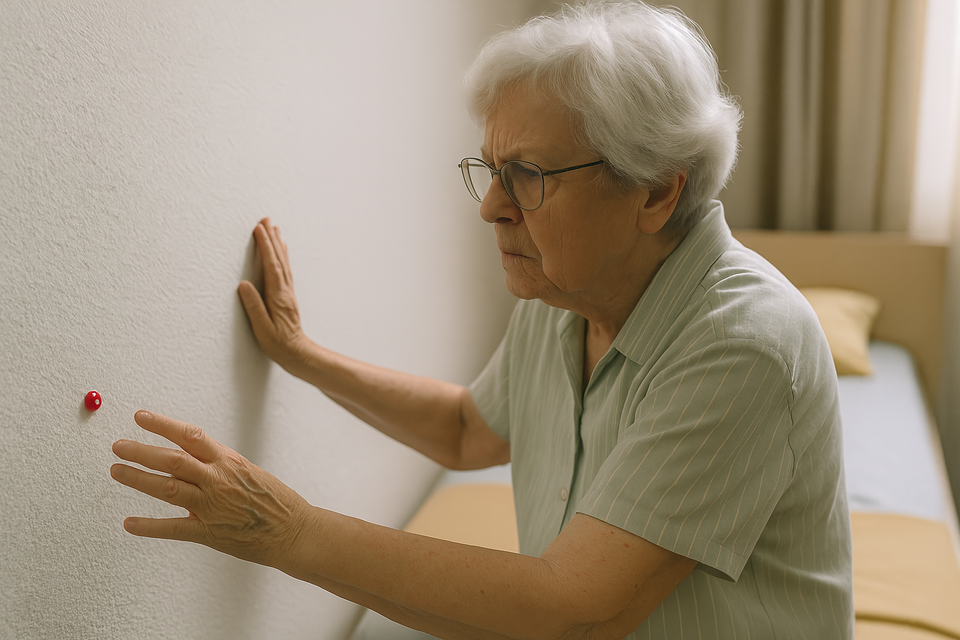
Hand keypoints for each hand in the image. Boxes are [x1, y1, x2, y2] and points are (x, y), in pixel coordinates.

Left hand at [111, 411, 311, 569]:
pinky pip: (173, 528)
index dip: (163, 425)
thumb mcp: (249, 472)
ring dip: (138, 478)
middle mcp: (218, 480)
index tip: (142, 417)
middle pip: (172, 460)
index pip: (190, 436)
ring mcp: (212, 506)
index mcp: (228, 462)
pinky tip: (130, 523)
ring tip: (118, 470)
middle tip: (119, 445)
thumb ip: (220, 465)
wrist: (295, 531)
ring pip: (167, 488)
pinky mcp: (210, 533)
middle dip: (141, 451)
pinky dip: (149, 526)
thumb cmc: (276, 501)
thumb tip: (194, 456)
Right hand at [238, 218, 310, 371]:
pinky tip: (281, 252)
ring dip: (278, 244)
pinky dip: (282, 257)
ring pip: (283, 262)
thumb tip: (244, 285)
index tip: (259, 229)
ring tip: (274, 228)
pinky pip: (285, 270)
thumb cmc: (278, 343)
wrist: (296, 352)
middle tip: (267, 219)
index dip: (265, 246)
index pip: (271, 265)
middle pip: (279, 259)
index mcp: (278, 296)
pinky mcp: (287, 295)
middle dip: (272, 238)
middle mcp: (285, 290)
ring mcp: (287, 292)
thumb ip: (253, 306)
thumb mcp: (262, 327)